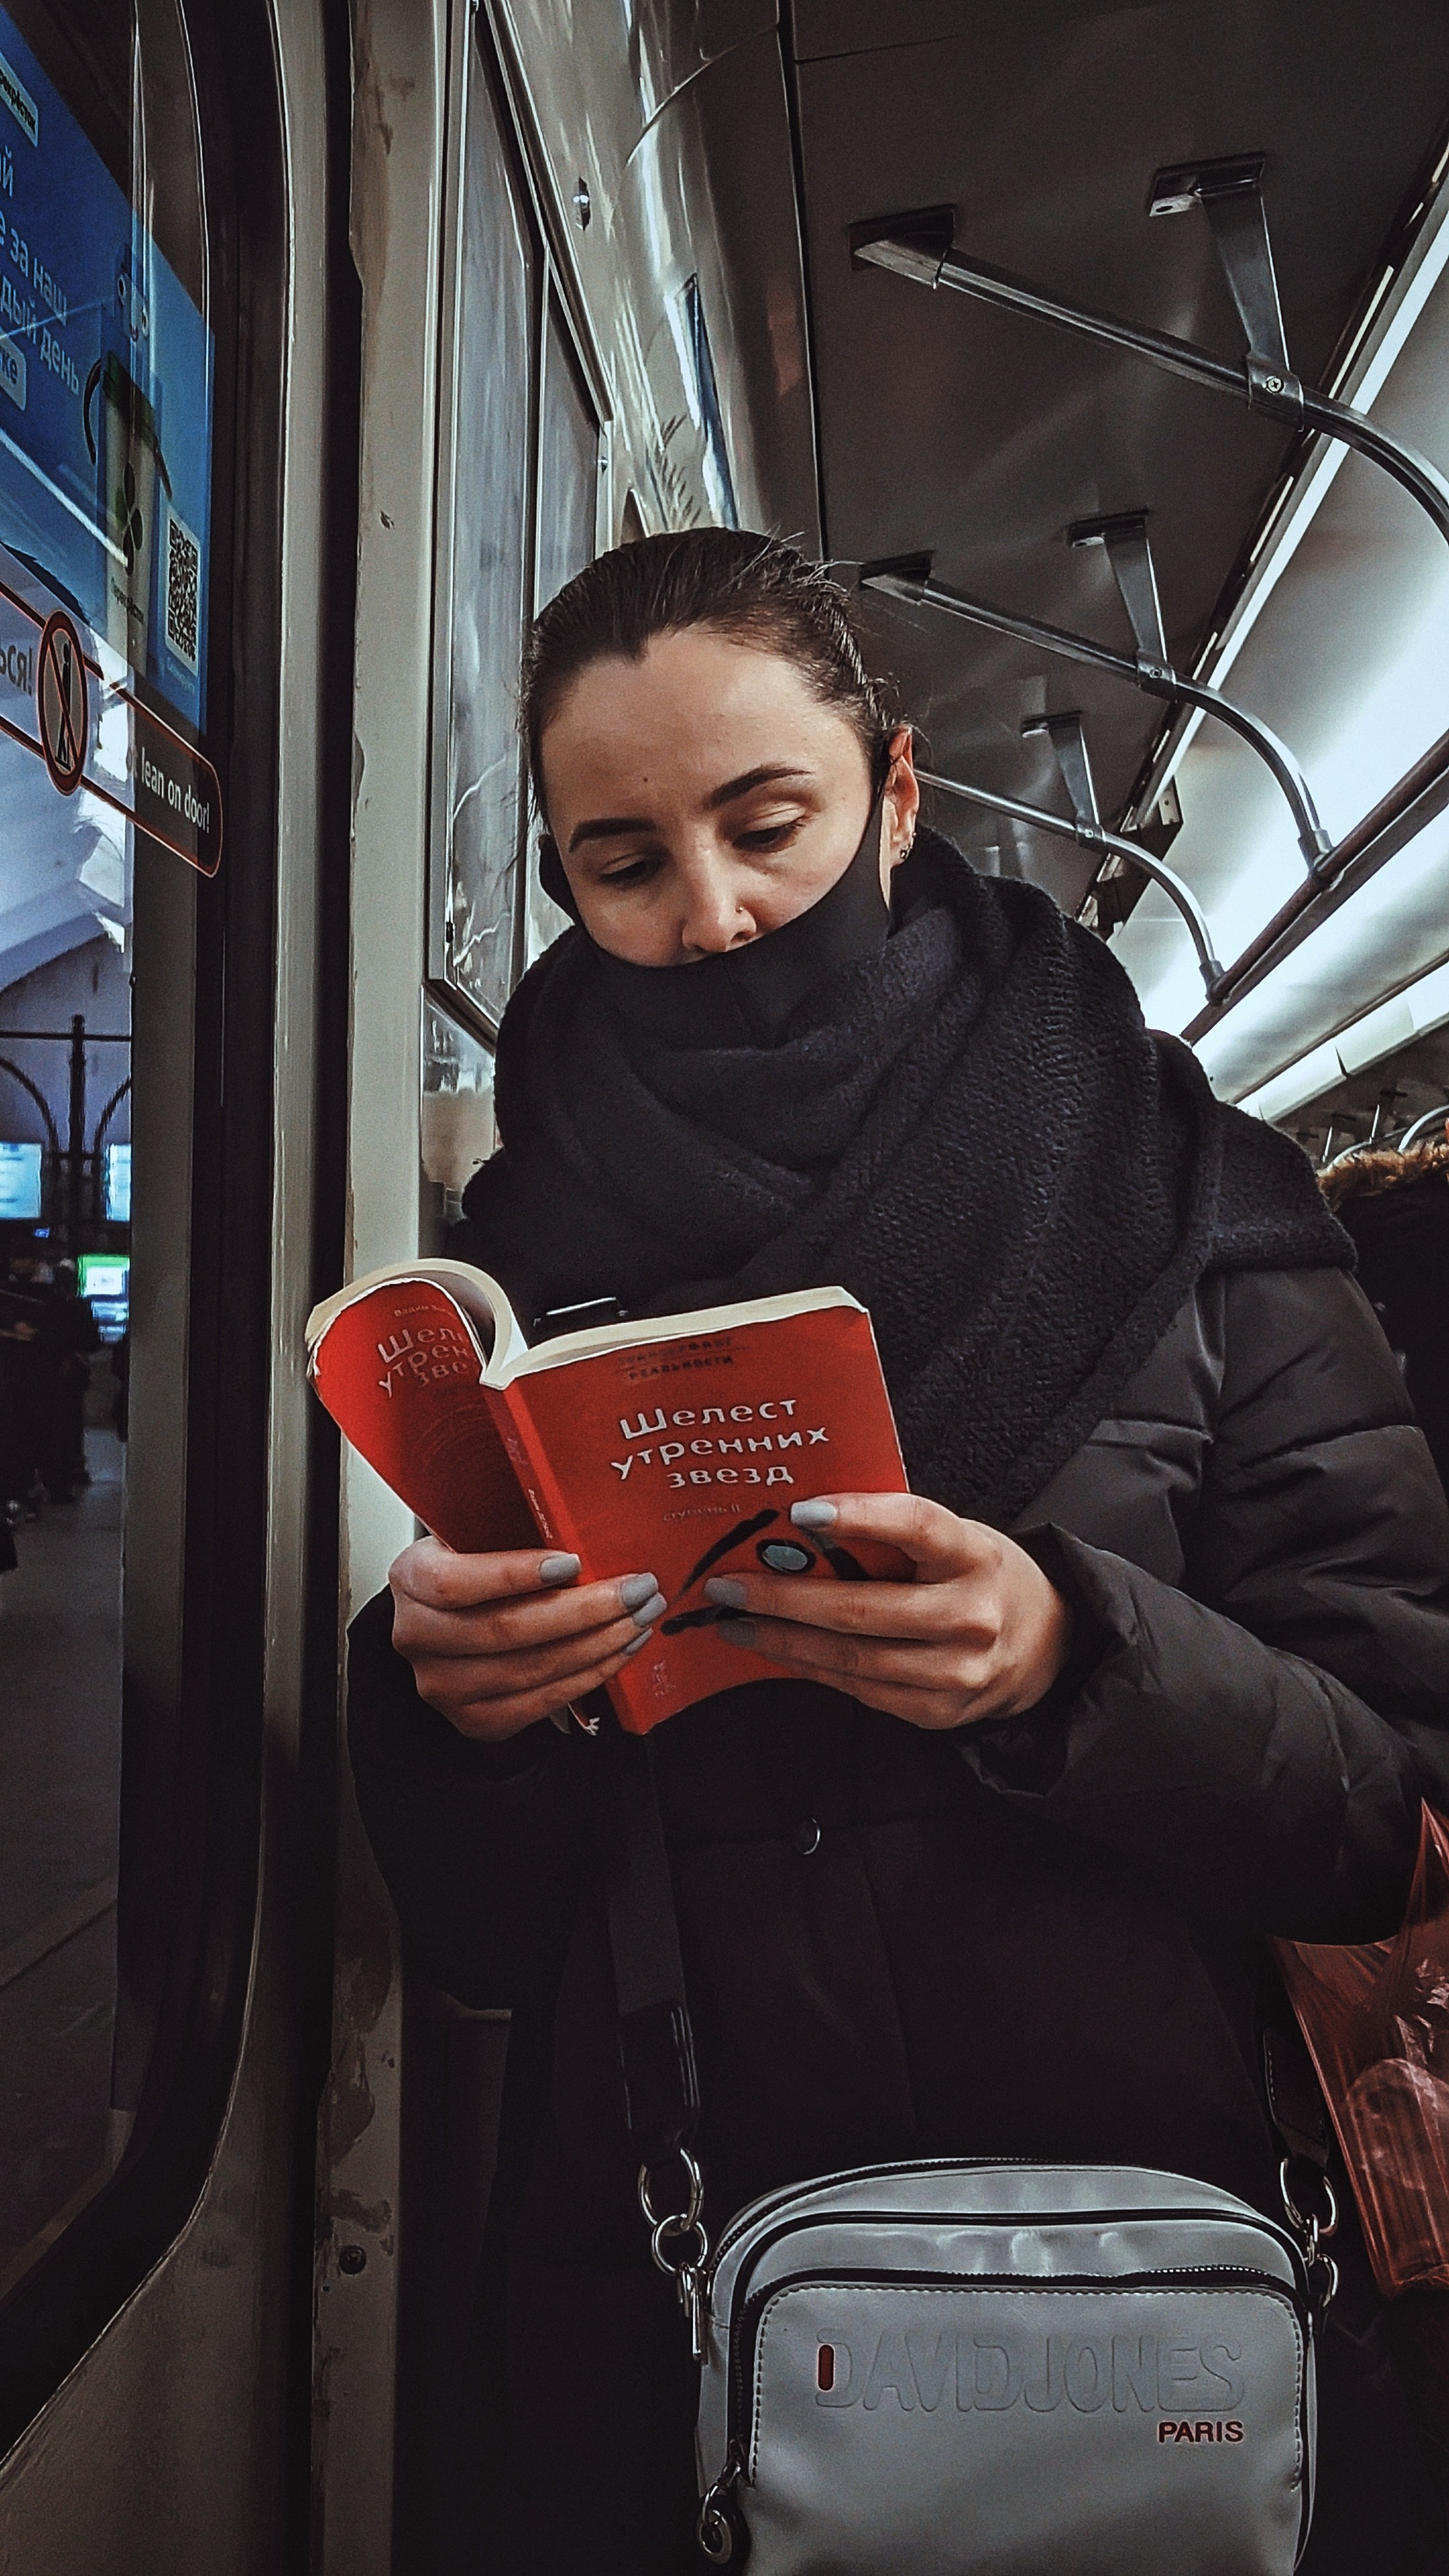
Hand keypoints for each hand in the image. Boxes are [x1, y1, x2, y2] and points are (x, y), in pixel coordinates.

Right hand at [388, 1537, 664, 1740]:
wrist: (447, 1619)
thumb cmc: (472, 1565)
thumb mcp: (476, 1532)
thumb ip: (513, 1527)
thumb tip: (582, 1521)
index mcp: (412, 1579)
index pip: (457, 1583)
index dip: (515, 1575)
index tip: (572, 1562)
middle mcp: (418, 1637)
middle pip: (506, 1631)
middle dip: (585, 1611)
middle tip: (636, 1591)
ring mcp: (443, 1685)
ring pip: (530, 1670)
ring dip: (598, 1645)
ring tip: (639, 1619)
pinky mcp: (473, 1719)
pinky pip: (540, 1702)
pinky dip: (589, 1676)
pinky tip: (619, 1651)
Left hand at [702, 1493, 1071, 1730]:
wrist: (1046, 1645)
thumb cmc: (980, 1578)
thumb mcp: (956, 1541)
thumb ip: (895, 1535)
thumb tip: (800, 1527)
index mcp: (974, 1555)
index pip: (916, 1525)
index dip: (858, 1515)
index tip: (798, 1511)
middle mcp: (971, 1615)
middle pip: (862, 1608)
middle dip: (782, 1598)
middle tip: (729, 1587)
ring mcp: (957, 1671)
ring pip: (851, 1658)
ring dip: (783, 1642)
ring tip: (737, 1625)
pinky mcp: (938, 1711)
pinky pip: (859, 1688)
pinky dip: (811, 1669)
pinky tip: (780, 1651)